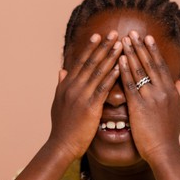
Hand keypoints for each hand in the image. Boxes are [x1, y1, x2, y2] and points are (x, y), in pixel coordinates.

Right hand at [48, 30, 122, 160]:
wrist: (61, 146)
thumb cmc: (62, 128)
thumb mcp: (58, 103)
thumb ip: (61, 85)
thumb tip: (61, 70)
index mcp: (66, 86)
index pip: (80, 62)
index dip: (90, 48)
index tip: (98, 36)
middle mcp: (72, 87)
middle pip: (90, 62)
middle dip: (103, 47)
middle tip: (114, 33)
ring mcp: (81, 96)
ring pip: (97, 72)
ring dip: (110, 56)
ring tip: (121, 44)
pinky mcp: (90, 107)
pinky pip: (103, 88)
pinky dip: (112, 76)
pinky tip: (121, 67)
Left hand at [118, 32, 179, 162]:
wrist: (164, 151)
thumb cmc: (170, 135)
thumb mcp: (179, 113)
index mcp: (171, 92)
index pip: (161, 67)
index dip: (153, 52)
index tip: (147, 39)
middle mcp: (162, 91)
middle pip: (150, 64)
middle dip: (141, 47)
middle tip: (133, 33)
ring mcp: (151, 98)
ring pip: (139, 71)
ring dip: (131, 53)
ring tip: (123, 40)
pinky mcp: (139, 106)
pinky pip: (130, 84)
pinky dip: (125, 70)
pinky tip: (119, 59)